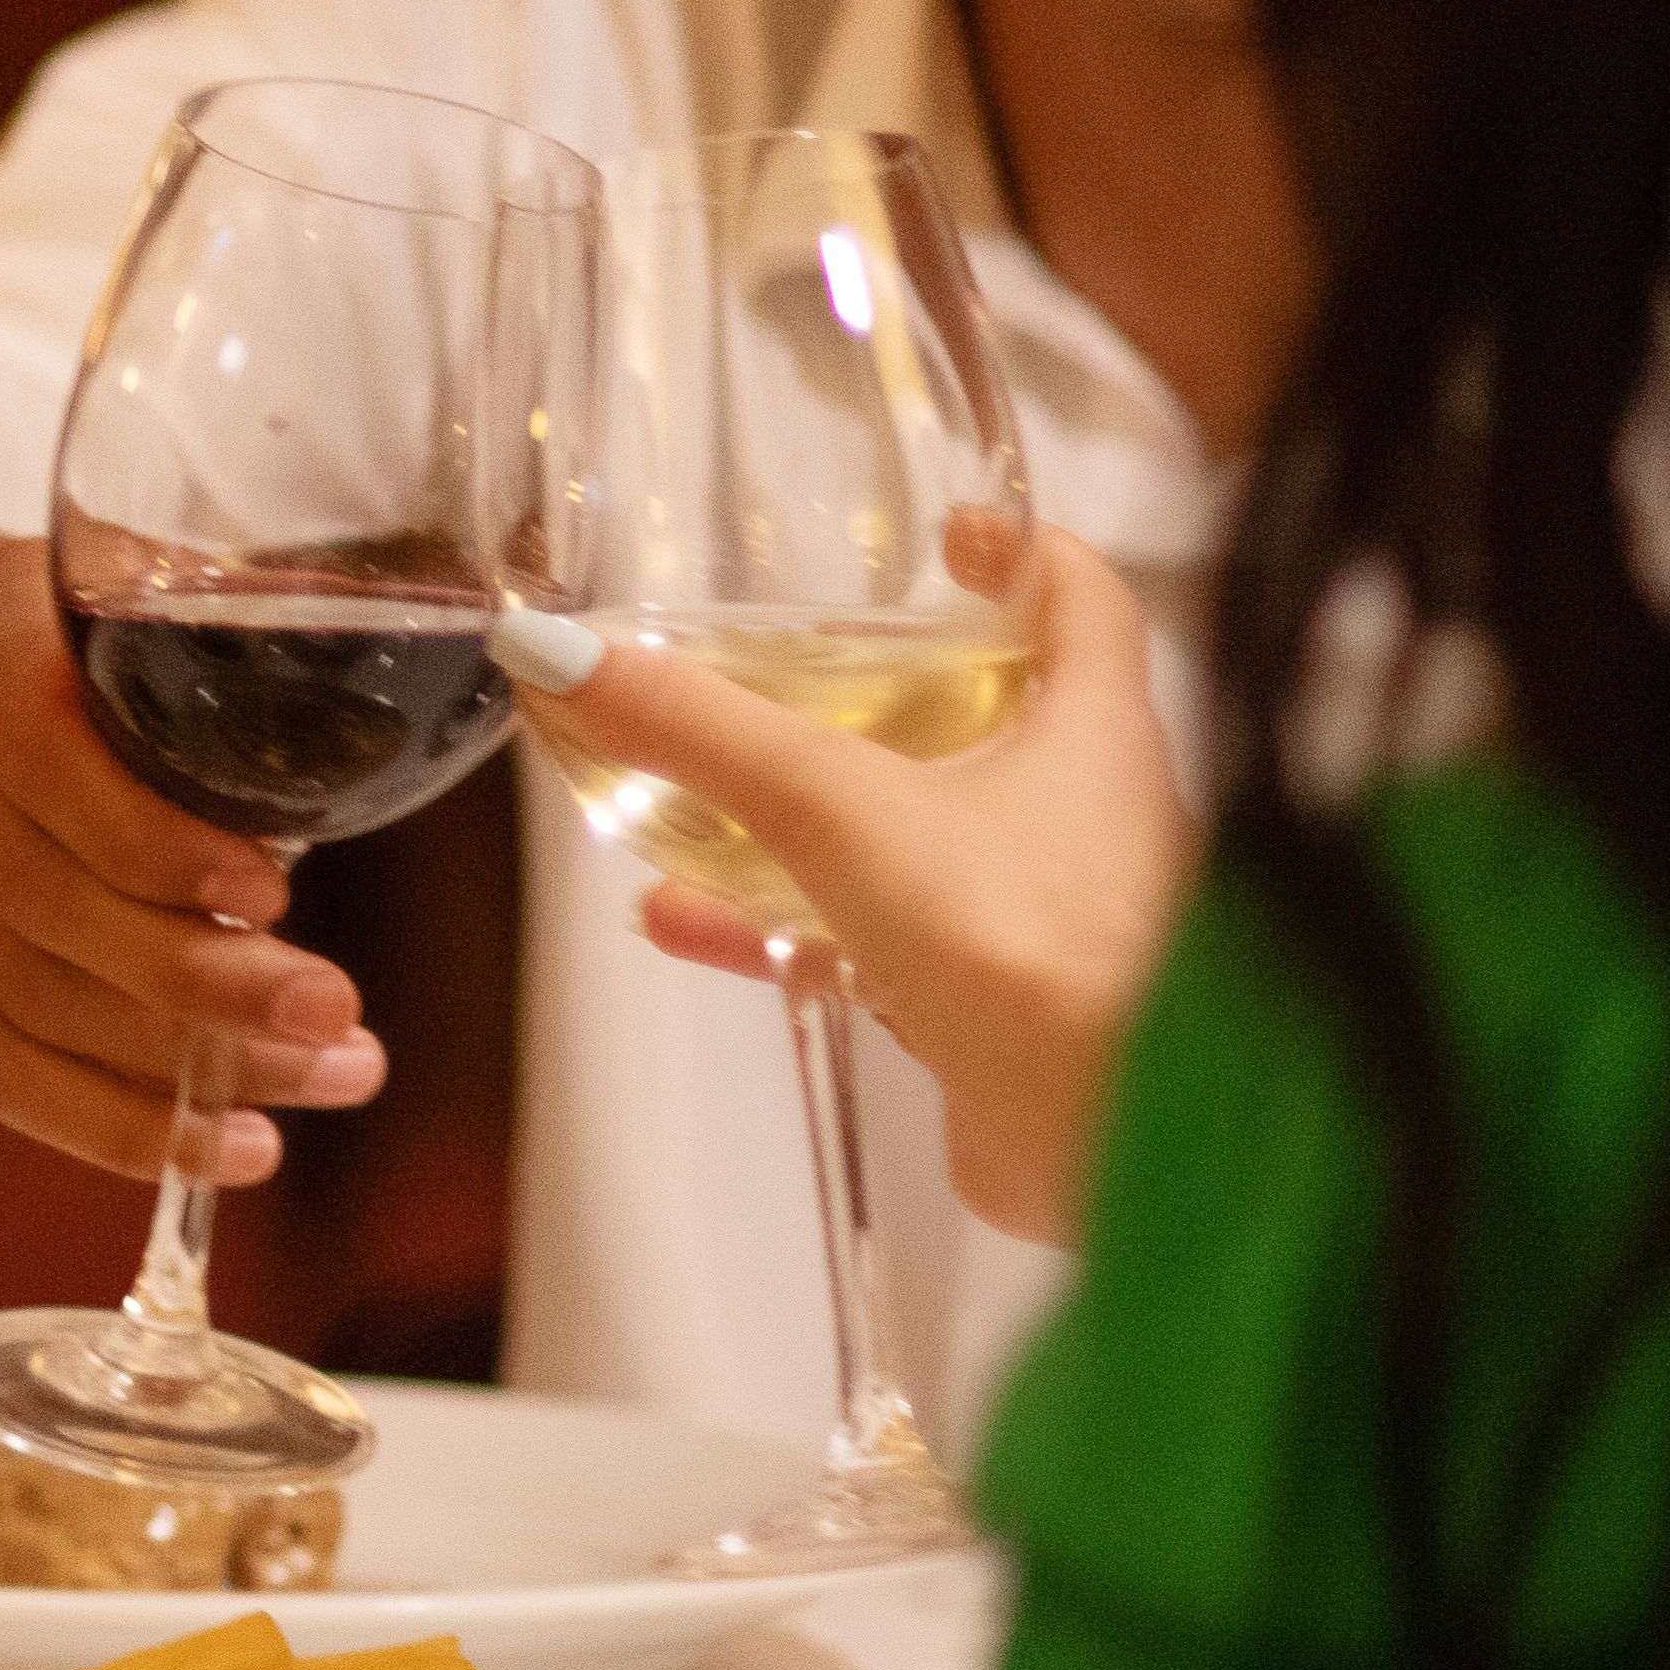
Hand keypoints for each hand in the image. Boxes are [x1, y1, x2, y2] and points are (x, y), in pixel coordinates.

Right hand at [0, 517, 381, 1187]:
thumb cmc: (68, 638)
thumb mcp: (142, 604)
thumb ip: (235, 658)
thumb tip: (399, 719)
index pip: (39, 749)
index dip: (154, 840)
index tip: (275, 894)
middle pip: (34, 895)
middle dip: (197, 977)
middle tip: (332, 1016)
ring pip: (19, 996)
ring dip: (178, 1064)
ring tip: (322, 1076)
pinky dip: (105, 1121)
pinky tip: (217, 1145)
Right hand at [498, 516, 1186, 1243]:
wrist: (1112, 1137)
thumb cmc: (1030, 942)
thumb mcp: (841, 808)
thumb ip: (705, 735)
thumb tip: (557, 653)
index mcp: (1095, 730)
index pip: (1082, 599)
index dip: (1017, 549)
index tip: (944, 533)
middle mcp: (1090, 814)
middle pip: (994, 718)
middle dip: (883, 692)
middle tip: (792, 665)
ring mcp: (1050, 916)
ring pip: (924, 838)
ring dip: (812, 819)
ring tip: (694, 796)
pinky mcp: (1001, 1008)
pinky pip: (885, 943)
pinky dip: (790, 927)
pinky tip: (687, 922)